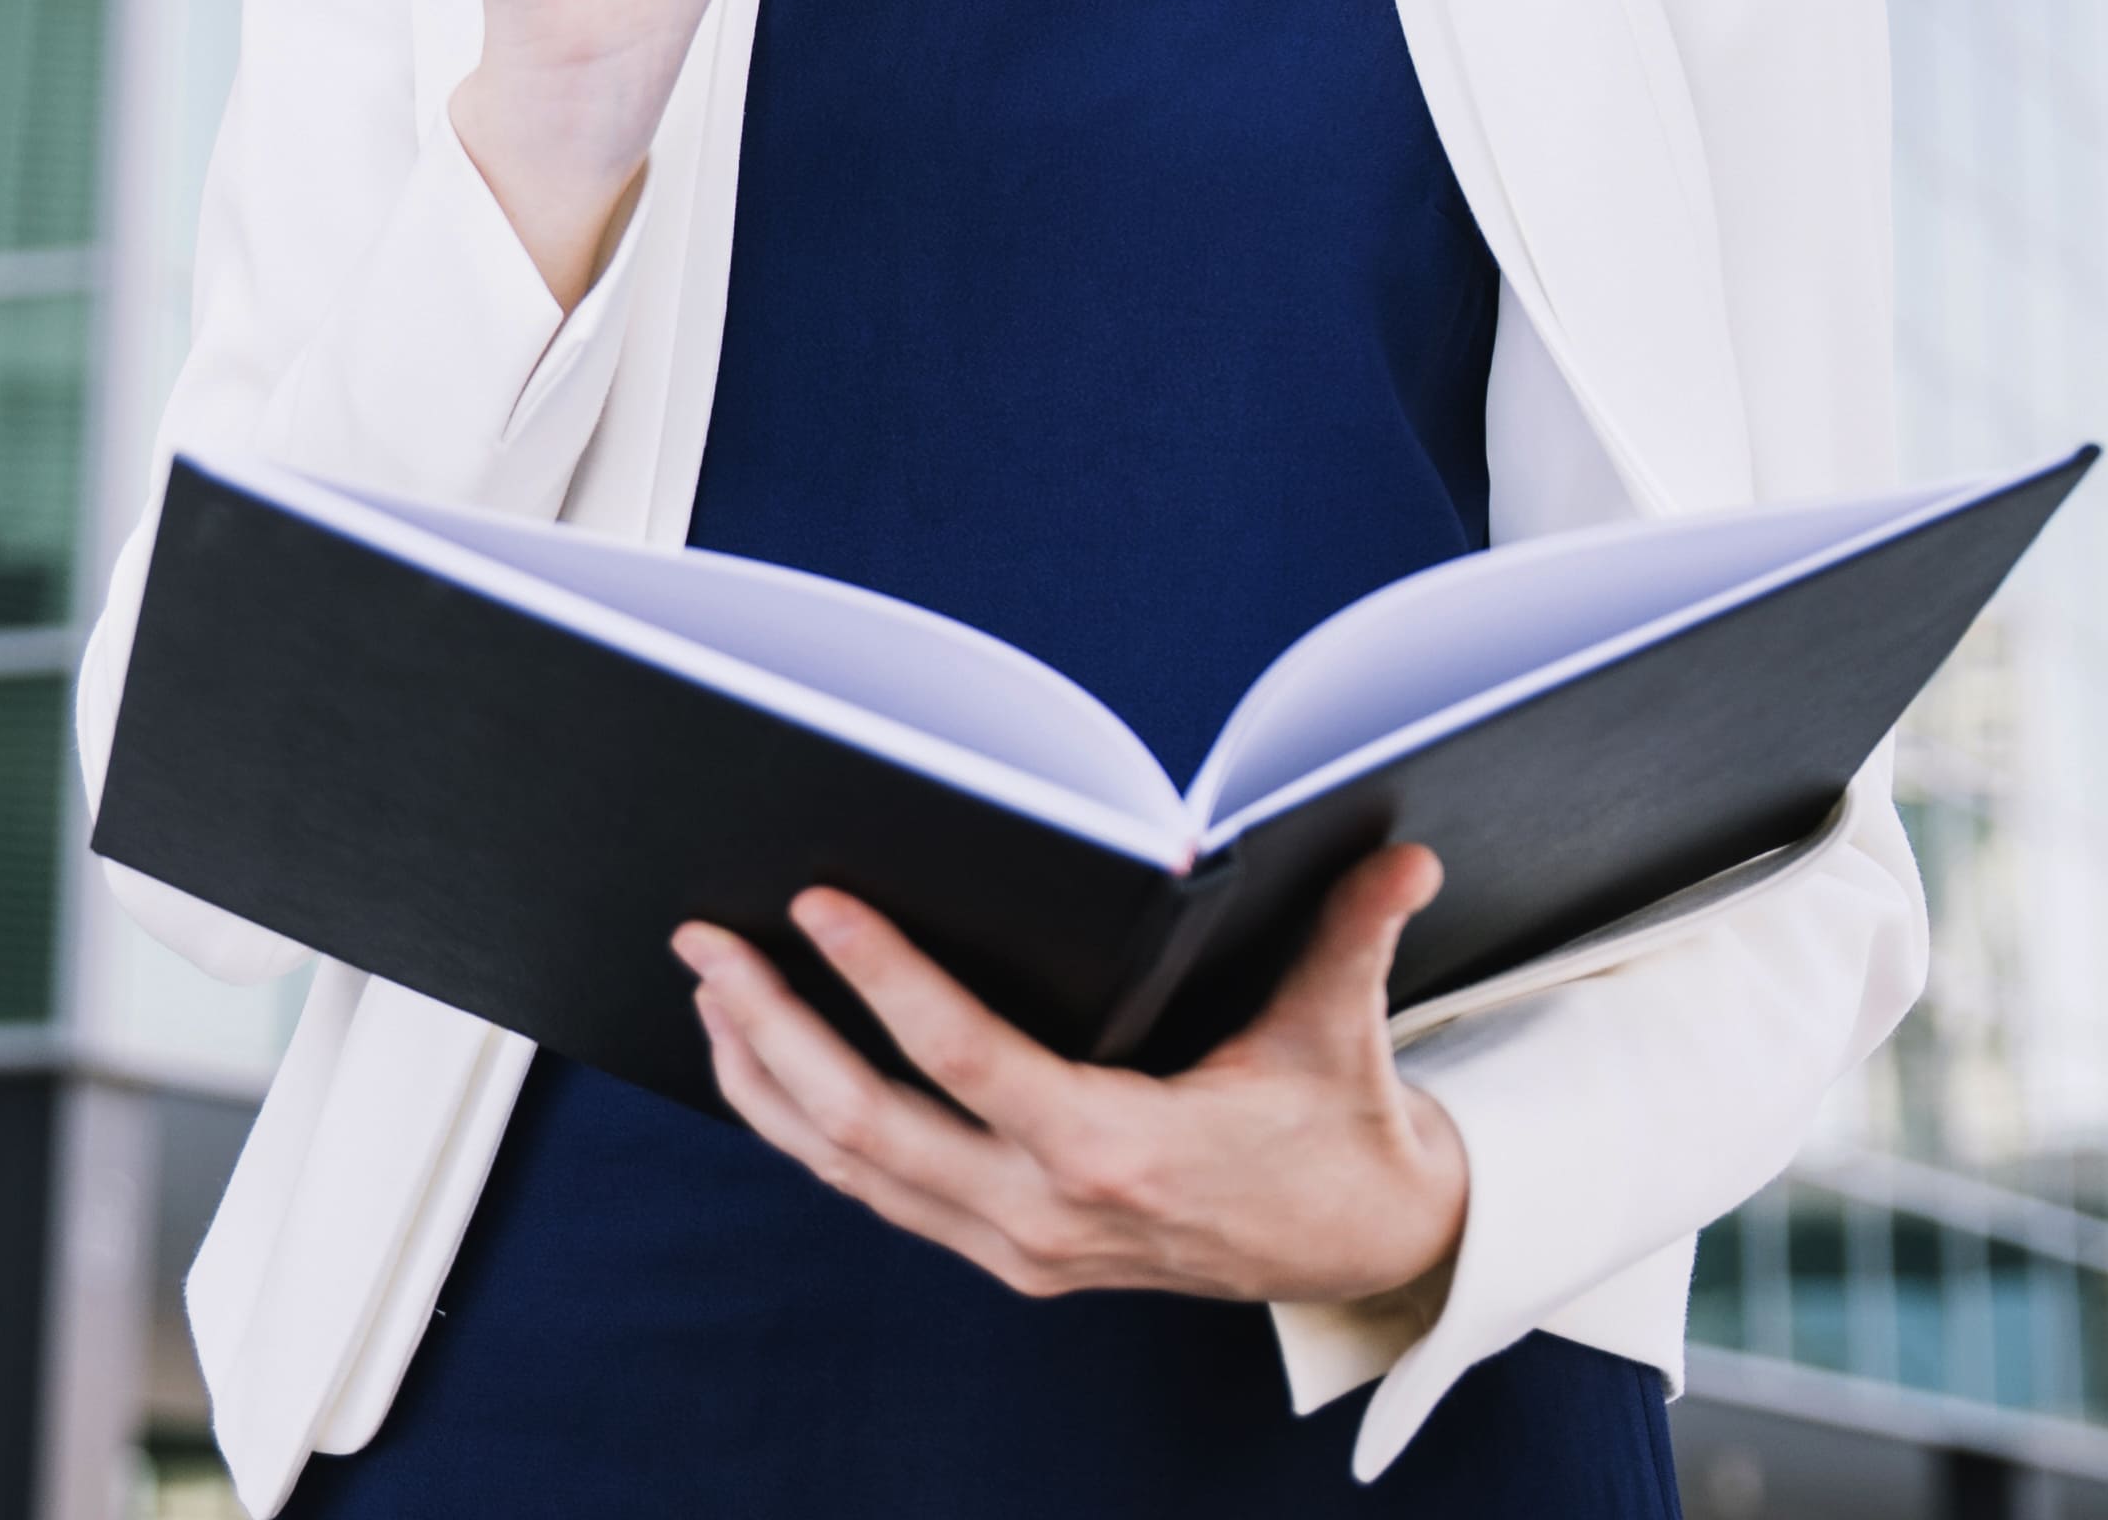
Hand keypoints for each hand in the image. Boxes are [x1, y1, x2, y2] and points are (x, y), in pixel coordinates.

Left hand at [678, 845, 1471, 1314]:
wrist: (1362, 1248)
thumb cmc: (1339, 1125)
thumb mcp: (1340, 1027)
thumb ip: (1356, 930)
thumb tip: (1402, 851)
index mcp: (1119, 1148)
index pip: (965, 1058)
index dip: (882, 979)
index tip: (815, 906)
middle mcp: (1048, 1212)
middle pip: (867, 1124)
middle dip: (772, 1030)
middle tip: (705, 943)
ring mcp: (1019, 1245)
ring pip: (851, 1170)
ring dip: (766, 1083)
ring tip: (710, 992)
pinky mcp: (1009, 1256)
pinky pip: (878, 1193)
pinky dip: (808, 1130)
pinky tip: (766, 1068)